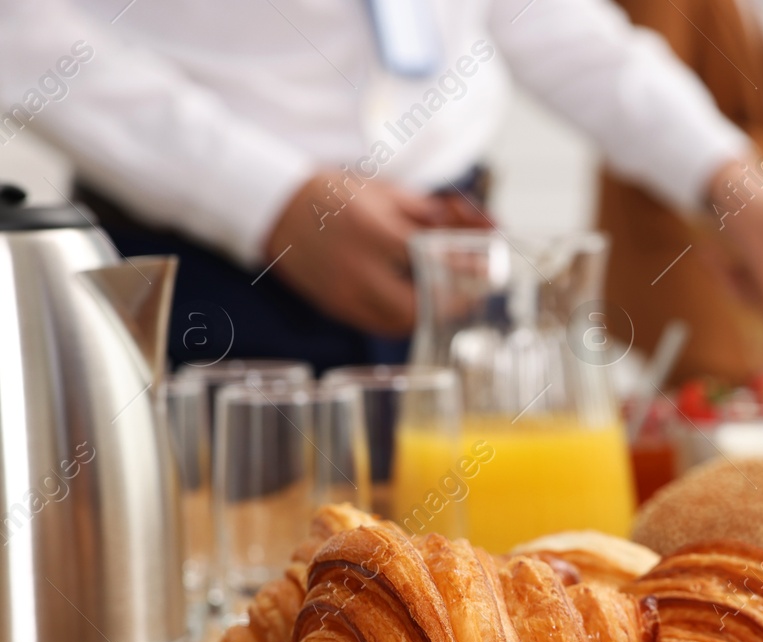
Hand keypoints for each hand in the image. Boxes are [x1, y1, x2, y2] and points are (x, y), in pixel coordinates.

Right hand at [261, 171, 490, 336]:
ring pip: (399, 322)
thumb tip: (475, 228)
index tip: (487, 270)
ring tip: (446, 301)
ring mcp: (342, 292)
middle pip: (415, 304)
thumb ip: (428, 214)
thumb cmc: (334, 194)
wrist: (273, 207)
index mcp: (370, 230)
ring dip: (429, 316)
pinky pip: (379, 325)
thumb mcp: (383, 192)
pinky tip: (415, 307)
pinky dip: (403, 321)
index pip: (428, 258)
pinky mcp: (335, 307)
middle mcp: (355, 266)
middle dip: (449, 303)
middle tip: (469, 295)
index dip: (463, 268)